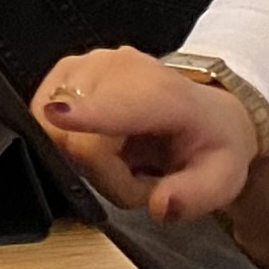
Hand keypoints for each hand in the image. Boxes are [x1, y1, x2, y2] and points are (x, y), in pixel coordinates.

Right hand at [34, 49, 259, 222]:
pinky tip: (101, 141)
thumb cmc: (212, 145)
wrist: (207, 114)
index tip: (56, 115)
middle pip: (76, 137)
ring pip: (54, 129)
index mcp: (162, 94)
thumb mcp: (223, 179)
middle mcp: (117, 68)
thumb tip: (159, 206)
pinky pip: (45, 116)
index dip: (84, 116)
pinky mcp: (64, 68)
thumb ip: (195, 196)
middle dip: (102, 174)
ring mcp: (86, 63)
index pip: (115, 107)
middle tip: (138, 181)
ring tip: (122, 161)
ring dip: (84, 159)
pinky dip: (68, 139)